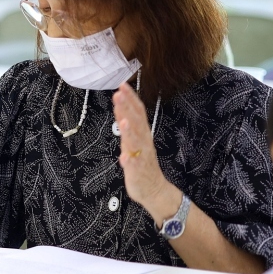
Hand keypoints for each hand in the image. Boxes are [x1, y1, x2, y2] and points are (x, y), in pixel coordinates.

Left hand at [113, 83, 173, 210]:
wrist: (153, 188)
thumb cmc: (140, 162)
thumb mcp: (133, 139)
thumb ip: (127, 123)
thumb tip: (120, 105)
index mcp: (142, 133)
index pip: (138, 112)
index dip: (131, 99)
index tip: (122, 85)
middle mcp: (143, 142)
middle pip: (136, 122)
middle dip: (128, 108)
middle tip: (119, 94)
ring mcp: (141, 156)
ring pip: (136, 142)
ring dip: (129, 131)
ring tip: (123, 120)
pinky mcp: (137, 171)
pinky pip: (134, 166)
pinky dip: (129, 161)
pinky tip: (124, 157)